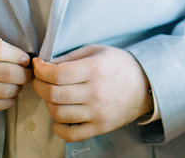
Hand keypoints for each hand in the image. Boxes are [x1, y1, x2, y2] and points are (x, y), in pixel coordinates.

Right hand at [0, 29, 32, 110]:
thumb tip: (20, 57)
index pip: (0, 50)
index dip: (18, 55)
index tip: (24, 58)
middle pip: (5, 73)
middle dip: (23, 75)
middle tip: (28, 73)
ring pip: (2, 91)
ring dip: (17, 89)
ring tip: (19, 84)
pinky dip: (6, 102)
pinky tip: (9, 96)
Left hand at [32, 45, 153, 142]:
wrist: (146, 85)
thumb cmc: (119, 65)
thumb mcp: (97, 51)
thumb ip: (71, 57)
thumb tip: (45, 65)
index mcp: (94, 69)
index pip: (56, 74)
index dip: (40, 71)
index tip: (37, 66)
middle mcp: (95, 92)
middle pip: (53, 94)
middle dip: (39, 86)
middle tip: (40, 81)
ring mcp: (98, 112)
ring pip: (58, 113)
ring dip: (48, 104)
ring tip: (52, 96)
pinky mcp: (100, 127)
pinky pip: (71, 134)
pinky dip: (59, 127)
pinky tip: (60, 117)